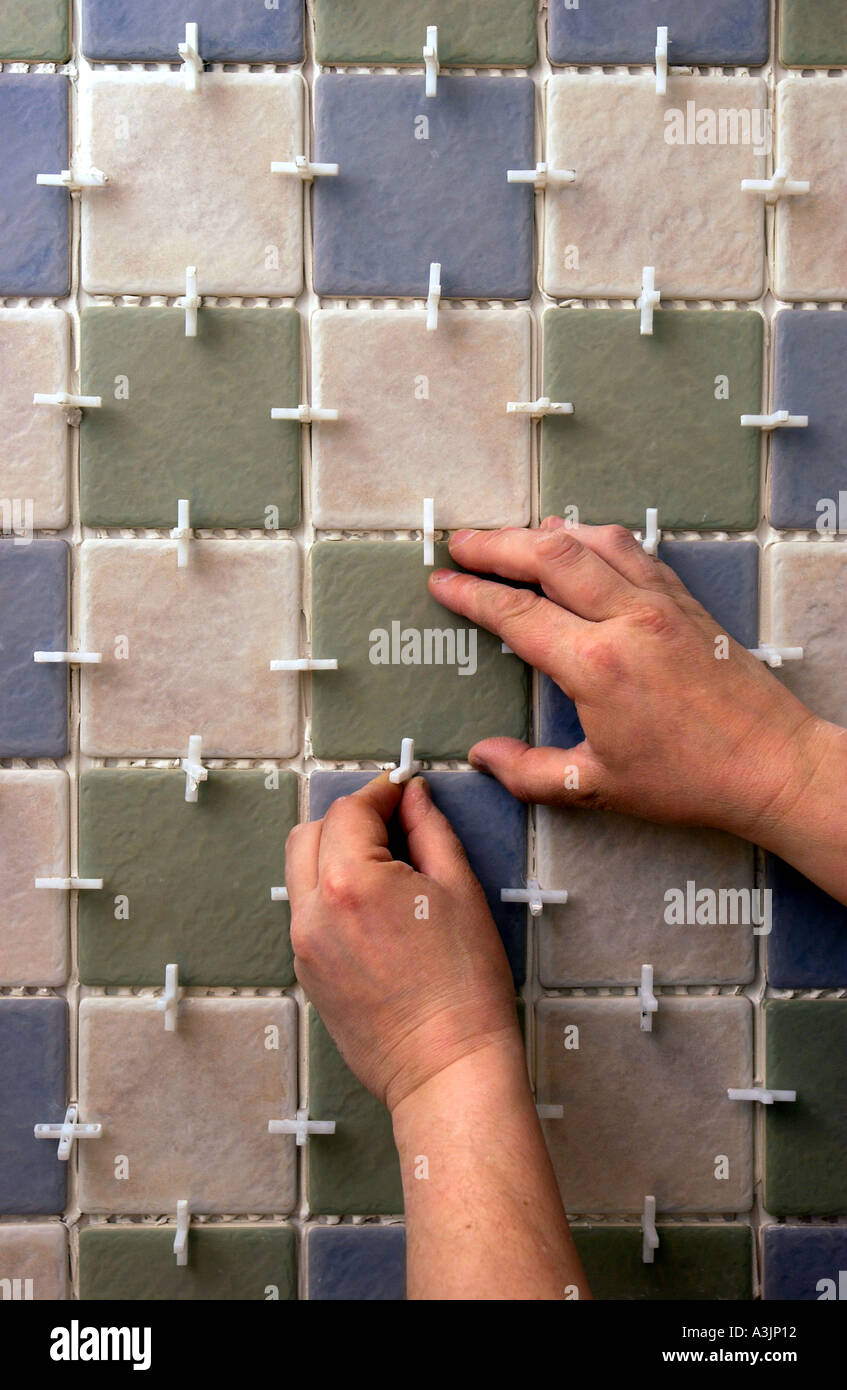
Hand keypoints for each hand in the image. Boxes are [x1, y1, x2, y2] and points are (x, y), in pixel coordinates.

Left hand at [285, 773, 520, 1111]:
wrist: (446, 1068)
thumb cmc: (464, 987)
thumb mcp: (459, 891)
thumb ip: (429, 832)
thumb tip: (412, 797)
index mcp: (351, 884)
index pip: (351, 811)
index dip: (380, 793)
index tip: (402, 790)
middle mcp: (313, 911)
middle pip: (311, 832)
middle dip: (350, 819)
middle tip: (393, 825)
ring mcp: (303, 945)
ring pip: (301, 871)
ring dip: (335, 854)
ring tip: (386, 868)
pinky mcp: (306, 972)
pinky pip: (307, 911)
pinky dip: (331, 893)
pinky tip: (374, 909)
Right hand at [429, 519, 831, 848]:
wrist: (773, 765)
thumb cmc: (690, 780)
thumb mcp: (598, 786)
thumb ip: (531, 772)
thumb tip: (483, 757)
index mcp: (597, 665)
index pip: (516, 613)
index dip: (471, 594)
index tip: (441, 582)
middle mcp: (628, 620)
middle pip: (548, 555)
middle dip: (496, 543)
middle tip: (461, 542)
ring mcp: (661, 603)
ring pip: (592, 541)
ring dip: (545, 531)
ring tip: (513, 536)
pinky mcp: (686, 602)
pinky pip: (634, 550)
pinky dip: (596, 537)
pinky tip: (580, 541)